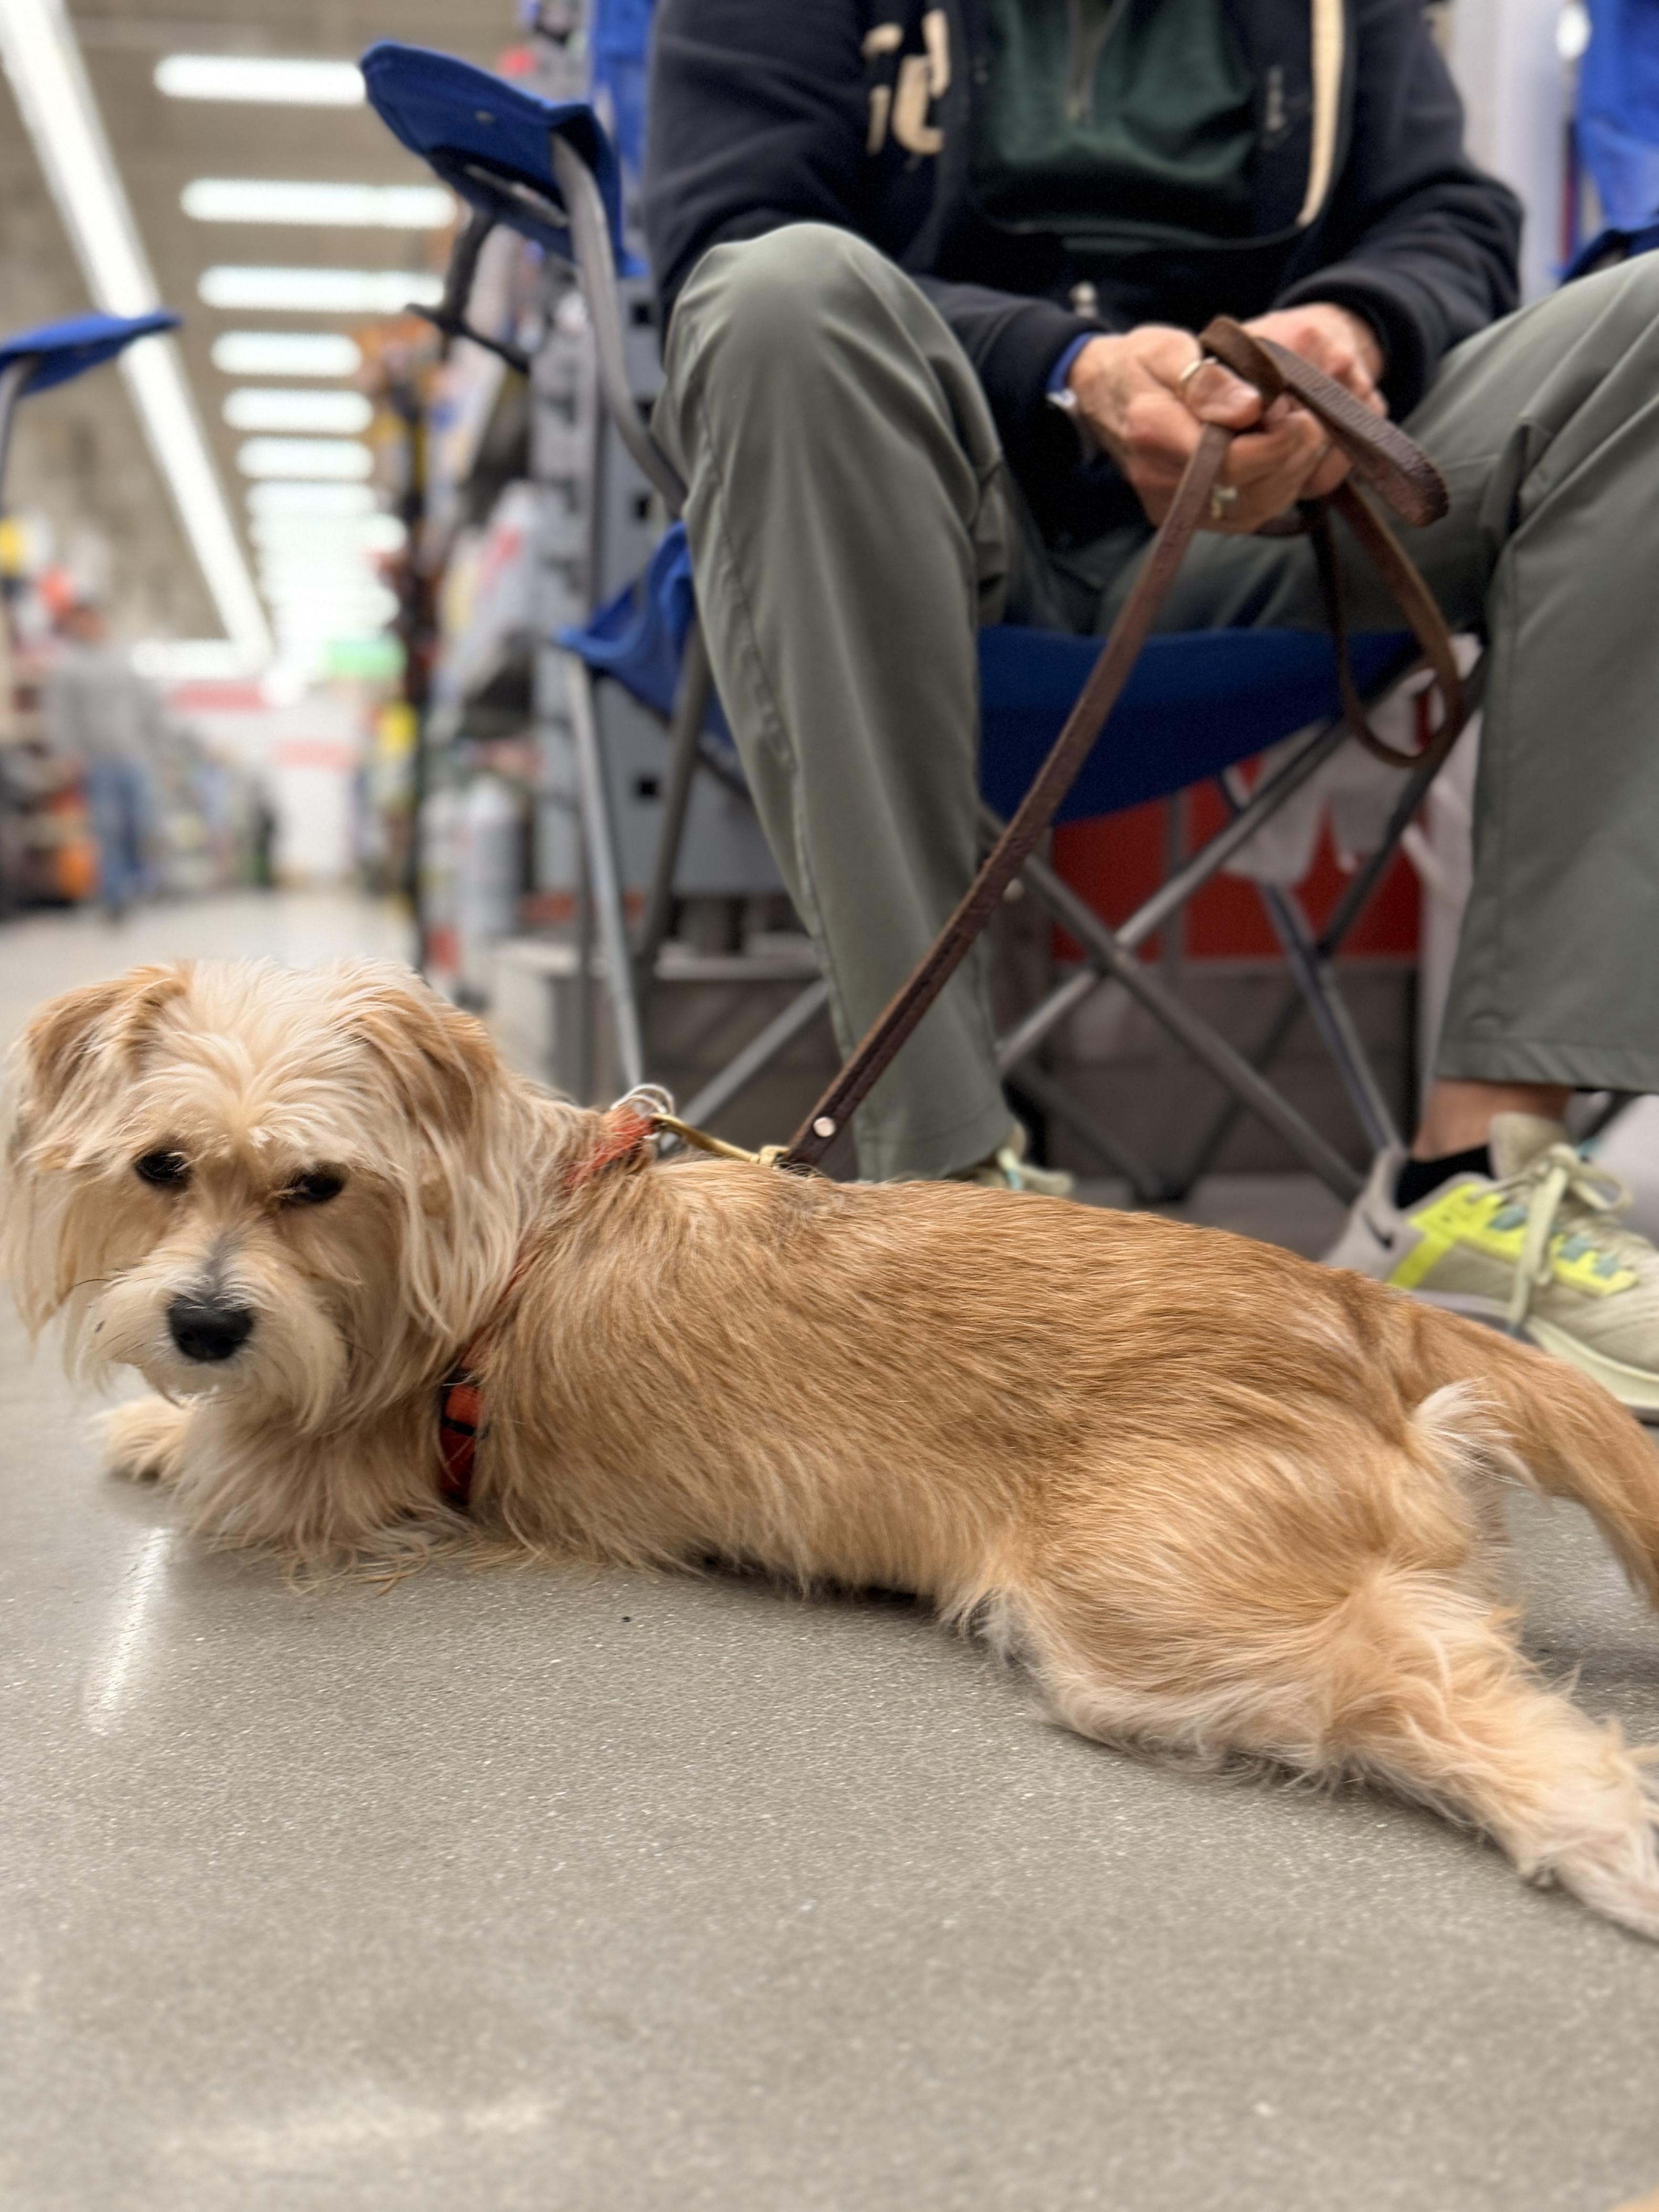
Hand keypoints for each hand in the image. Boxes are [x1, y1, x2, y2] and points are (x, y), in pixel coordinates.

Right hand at [1064, 304, 1385, 530]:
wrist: (1100, 394)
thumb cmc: (1137, 363)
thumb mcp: (1167, 349)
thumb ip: (1208, 380)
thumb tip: (1252, 407)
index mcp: (1153, 433)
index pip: (1233, 461)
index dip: (1279, 439)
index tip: (1296, 408)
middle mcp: (1160, 481)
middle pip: (1250, 492)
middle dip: (1293, 456)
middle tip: (1307, 418)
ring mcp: (1171, 507)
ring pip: (1254, 511)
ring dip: (1291, 475)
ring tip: (1298, 435)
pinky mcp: (1184, 516)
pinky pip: (1244, 517)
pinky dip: (1275, 490)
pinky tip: (1280, 458)